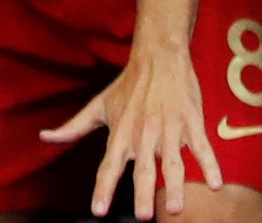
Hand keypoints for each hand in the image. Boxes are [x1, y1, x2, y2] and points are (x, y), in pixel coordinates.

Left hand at [42, 42, 222, 219]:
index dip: (103, 188)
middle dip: (143, 193)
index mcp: (120, 134)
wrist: (159, 55)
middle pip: (143, 169)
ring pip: (173, 162)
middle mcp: (143, 134)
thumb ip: (73, 127)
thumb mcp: (98, 105)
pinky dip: (210, 165)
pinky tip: (216, 184)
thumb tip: (45, 137)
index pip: (108, 166)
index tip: (98, 211)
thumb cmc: (127, 84)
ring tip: (175, 208)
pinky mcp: (190, 122)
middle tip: (142, 216)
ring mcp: (169, 129)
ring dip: (174, 185)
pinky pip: (202, 147)